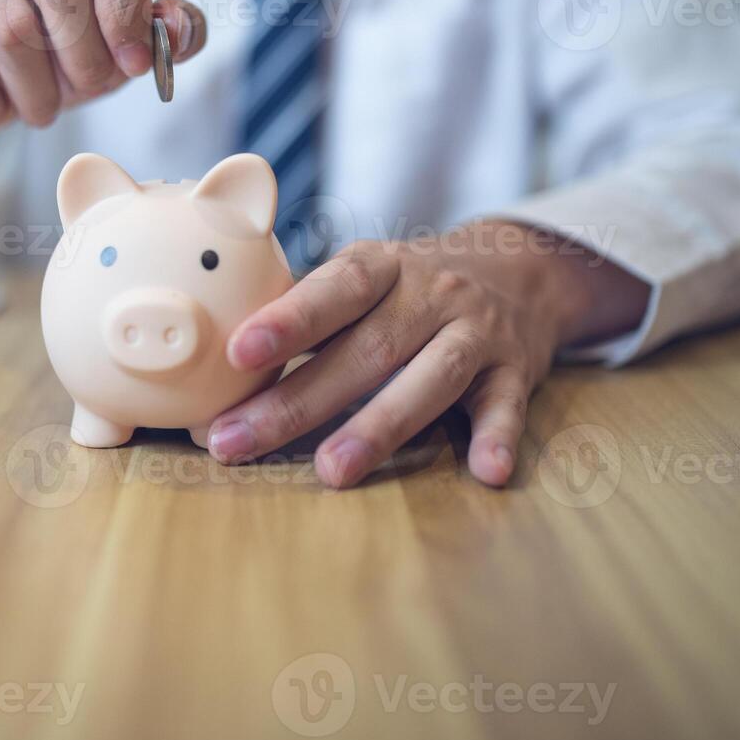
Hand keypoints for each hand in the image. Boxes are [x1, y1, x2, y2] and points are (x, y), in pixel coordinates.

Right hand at [0, 0, 206, 205]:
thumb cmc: (58, 49)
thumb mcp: (122, 44)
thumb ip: (169, 31)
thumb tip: (179, 29)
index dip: (126, 1)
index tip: (132, 62)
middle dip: (84, 58)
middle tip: (84, 93)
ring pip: (10, 30)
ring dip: (38, 92)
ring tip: (41, 108)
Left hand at [206, 222, 649, 488]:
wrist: (520, 270)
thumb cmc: (410, 289)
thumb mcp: (364, 280)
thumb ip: (308, 318)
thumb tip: (220, 375)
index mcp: (382, 268)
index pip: (334, 288)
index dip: (288, 320)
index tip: (238, 351)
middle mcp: (431, 294)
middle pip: (365, 349)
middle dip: (296, 401)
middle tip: (236, 441)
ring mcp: (477, 332)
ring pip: (432, 378)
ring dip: (380, 426)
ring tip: (331, 470)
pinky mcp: (516, 371)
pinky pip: (508, 406)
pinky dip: (498, 437)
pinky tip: (486, 472)